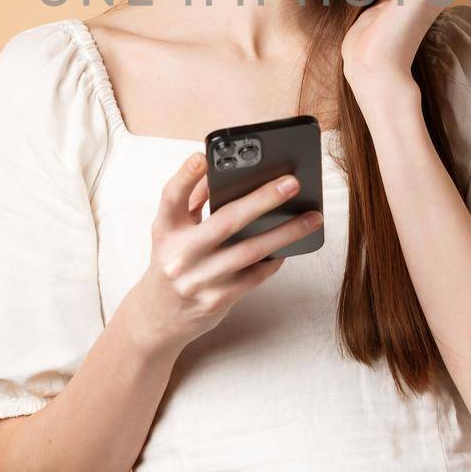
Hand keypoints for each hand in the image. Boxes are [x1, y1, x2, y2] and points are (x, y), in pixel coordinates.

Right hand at [127, 151, 323, 355]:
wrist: (159, 315)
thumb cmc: (173, 261)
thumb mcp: (171, 230)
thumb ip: (193, 201)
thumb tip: (223, 174)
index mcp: (166, 229)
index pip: (172, 197)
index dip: (186, 176)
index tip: (204, 156)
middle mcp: (180, 254)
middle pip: (225, 221)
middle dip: (262, 199)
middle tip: (292, 183)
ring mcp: (200, 279)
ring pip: (249, 250)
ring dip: (285, 232)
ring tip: (312, 217)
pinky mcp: (217, 300)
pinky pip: (255, 275)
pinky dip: (275, 258)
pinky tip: (291, 246)